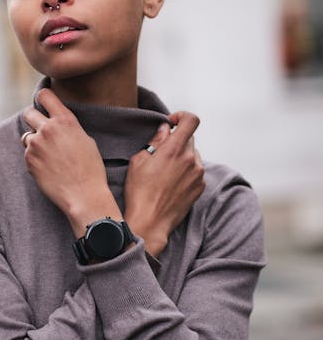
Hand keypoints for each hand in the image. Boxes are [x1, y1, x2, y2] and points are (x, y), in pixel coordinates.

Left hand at [23, 89, 121, 236]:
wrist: (83, 194)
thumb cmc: (90, 168)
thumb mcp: (85, 139)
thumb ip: (68, 127)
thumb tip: (57, 123)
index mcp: (65, 120)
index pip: (44, 95)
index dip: (43, 98)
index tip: (44, 103)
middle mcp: (48, 129)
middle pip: (29, 113)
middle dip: (33, 119)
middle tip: (41, 129)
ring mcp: (36, 145)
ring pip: (27, 135)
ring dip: (34, 142)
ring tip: (50, 155)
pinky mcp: (29, 160)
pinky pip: (27, 153)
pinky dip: (34, 158)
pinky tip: (48, 167)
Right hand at [124, 111, 204, 256]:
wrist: (150, 222)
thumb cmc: (139, 193)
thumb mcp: (138, 161)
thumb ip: (155, 141)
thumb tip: (165, 130)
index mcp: (174, 150)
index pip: (191, 121)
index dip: (182, 117)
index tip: (172, 123)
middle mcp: (190, 160)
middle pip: (189, 138)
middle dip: (177, 140)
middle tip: (161, 153)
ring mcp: (198, 174)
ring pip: (193, 154)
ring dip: (182, 156)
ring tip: (166, 171)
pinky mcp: (200, 187)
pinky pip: (196, 170)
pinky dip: (186, 170)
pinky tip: (172, 182)